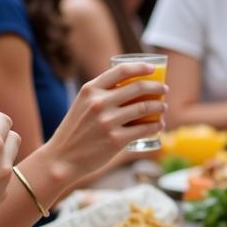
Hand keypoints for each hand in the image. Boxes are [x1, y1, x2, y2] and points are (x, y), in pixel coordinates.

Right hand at [47, 63, 167, 178]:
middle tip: (164, 90)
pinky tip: (159, 125)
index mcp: (90, 90)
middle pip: (137, 88)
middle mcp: (99, 103)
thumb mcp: (82, 105)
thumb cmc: (75, 131)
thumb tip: (130, 88)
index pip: (121, 71)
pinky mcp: (116, 140)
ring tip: (163, 107)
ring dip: (159, 107)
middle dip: (156, 88)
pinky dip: (156, 126)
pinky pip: (143, 129)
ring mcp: (108, 122)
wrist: (62, 158)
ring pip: (144, 108)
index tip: (152, 69)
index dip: (140, 67)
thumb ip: (100, 95)